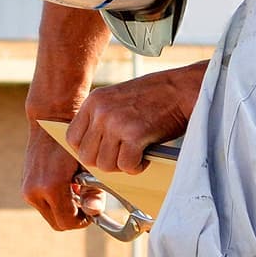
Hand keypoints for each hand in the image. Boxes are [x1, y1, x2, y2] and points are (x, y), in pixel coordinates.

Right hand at [22, 122, 100, 231]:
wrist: (50, 120)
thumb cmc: (72, 141)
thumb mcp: (88, 168)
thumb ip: (93, 192)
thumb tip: (94, 212)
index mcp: (50, 187)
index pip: (67, 222)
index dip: (82, 221)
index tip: (92, 213)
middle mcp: (34, 191)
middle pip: (57, 223)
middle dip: (74, 218)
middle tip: (87, 204)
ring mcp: (27, 189)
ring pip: (49, 214)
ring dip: (64, 210)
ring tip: (77, 192)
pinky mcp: (25, 185)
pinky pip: (42, 204)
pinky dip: (55, 201)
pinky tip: (66, 186)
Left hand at [66, 63, 206, 174]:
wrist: (182, 89)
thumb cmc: (155, 97)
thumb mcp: (118, 100)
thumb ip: (102, 119)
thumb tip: (93, 149)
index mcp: (94, 101)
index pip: (72, 138)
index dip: (88, 150)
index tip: (103, 152)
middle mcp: (101, 111)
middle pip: (87, 156)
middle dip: (106, 162)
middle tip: (123, 155)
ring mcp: (116, 122)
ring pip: (105, 164)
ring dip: (122, 165)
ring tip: (136, 154)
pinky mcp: (134, 134)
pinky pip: (126, 165)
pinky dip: (137, 166)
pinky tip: (145, 156)